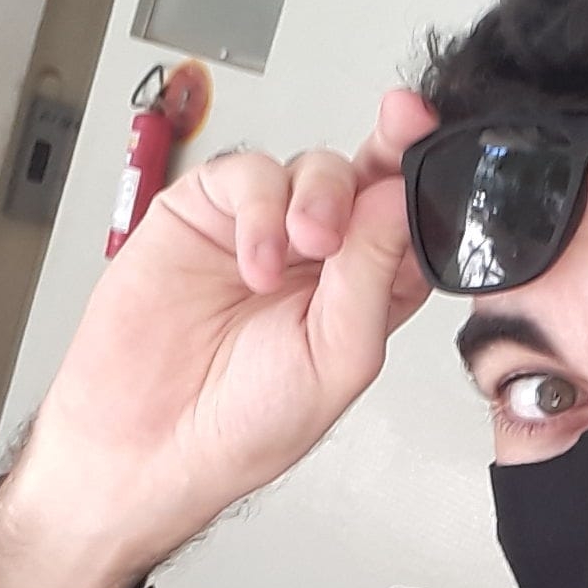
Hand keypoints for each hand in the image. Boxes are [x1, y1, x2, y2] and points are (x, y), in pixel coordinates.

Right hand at [0, 87, 440, 579]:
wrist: (150, 441)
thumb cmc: (246, 423)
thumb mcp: (338, 359)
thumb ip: (371, 277)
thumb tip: (398, 199)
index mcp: (366, 296)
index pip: (411, 225)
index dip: (428, 183)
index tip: (437, 146)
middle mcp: (321, 260)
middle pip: (369, 180)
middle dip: (387, 153)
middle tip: (390, 150)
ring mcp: (265, 232)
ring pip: (312, 169)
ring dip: (321, 196)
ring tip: (308, 244)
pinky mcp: (206, 214)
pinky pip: (246, 176)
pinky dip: (260, 209)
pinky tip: (256, 260)